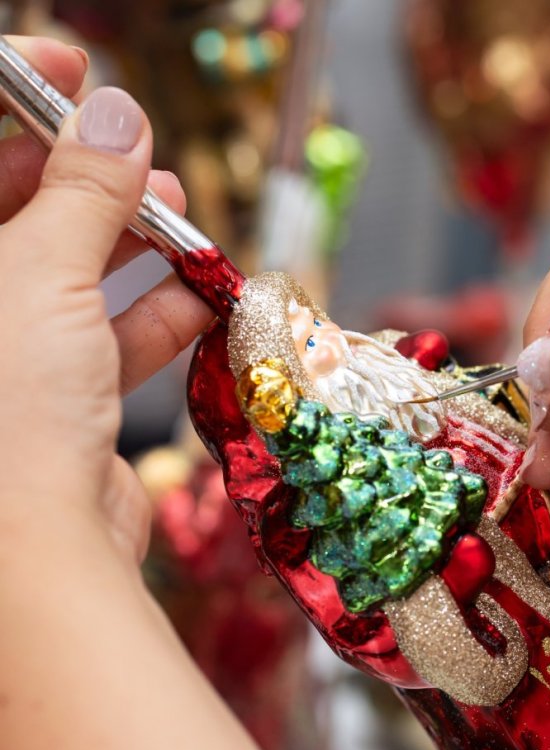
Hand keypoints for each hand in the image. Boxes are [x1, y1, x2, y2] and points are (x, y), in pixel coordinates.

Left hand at [0, 36, 212, 562]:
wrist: (37, 556)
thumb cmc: (7, 408)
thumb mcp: (41, 272)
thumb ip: (83, 190)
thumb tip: (118, 114)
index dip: (13, 99)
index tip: (73, 68)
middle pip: (17, 210)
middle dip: (84, 174)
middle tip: (140, 153)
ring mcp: (14, 359)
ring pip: (73, 275)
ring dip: (133, 242)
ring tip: (180, 218)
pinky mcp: (66, 403)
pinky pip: (114, 337)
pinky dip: (162, 311)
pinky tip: (205, 290)